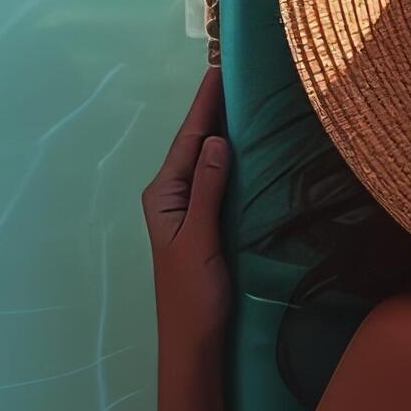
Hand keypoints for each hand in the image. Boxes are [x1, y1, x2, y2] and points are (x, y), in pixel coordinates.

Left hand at [142, 67, 233, 348]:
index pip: (188, 140)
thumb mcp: (200, 239)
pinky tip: (247, 147)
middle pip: (195, 144)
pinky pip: (218, 180)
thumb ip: (208, 190)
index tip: (219, 70)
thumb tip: (218, 141)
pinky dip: (232, 159)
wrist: (194, 341)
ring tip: (244, 97)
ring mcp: (188, 210)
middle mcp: (172, 196)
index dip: (205, 105)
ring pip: (207, 160)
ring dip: (223, 130)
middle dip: (214, 110)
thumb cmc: (193, 295)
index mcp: (163, 195)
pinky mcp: (205, 223)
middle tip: (237, 72)